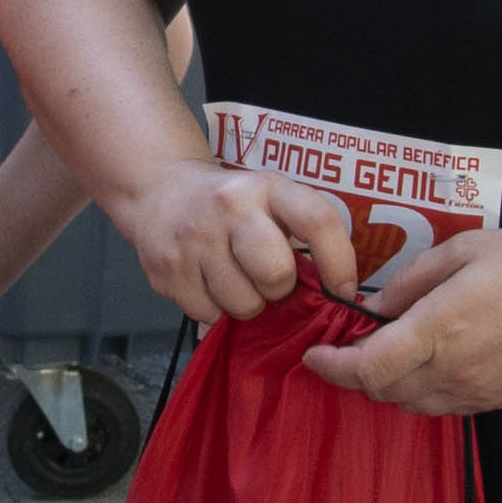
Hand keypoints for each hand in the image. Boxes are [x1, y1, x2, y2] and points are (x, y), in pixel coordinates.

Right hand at [118, 159, 358, 324]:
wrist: (159, 190)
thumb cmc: (230, 204)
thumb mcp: (269, 198)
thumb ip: (300, 233)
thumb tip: (334, 294)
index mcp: (266, 187)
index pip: (317, 222)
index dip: (339, 264)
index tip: (342, 292)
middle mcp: (229, 207)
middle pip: (277, 275)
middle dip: (279, 289)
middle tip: (267, 279)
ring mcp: (194, 239)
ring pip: (243, 304)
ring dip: (246, 303)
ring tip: (233, 278)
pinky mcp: (168, 270)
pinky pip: (208, 315)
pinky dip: (214, 310)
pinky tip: (207, 283)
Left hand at [309, 223, 501, 416]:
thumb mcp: (462, 250)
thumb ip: (409, 282)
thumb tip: (374, 308)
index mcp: (440, 327)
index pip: (367, 367)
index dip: (332, 366)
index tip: (315, 354)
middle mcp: (453, 369)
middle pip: (381, 391)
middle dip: (357, 373)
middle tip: (352, 346)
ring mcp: (475, 391)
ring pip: (408, 404)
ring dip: (388, 384)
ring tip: (390, 353)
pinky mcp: (493, 402)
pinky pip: (440, 407)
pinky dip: (420, 391)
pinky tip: (429, 363)